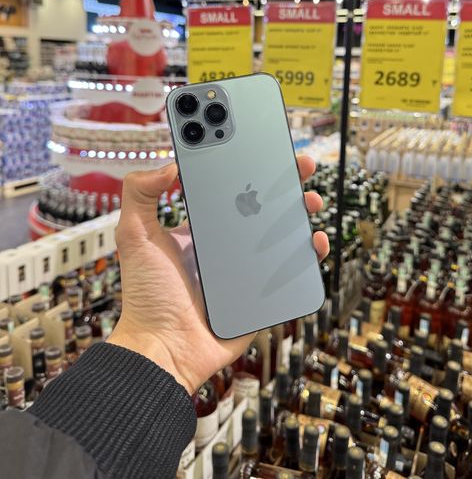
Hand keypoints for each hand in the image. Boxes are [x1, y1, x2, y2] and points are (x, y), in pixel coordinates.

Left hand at [107, 157, 328, 393]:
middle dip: (285, 184)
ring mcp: (248, 268)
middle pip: (264, 207)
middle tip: (300, 165)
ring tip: (311, 201)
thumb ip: (140, 195)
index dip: (248, 166)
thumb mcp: (135, 236)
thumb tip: (169, 164)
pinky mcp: (264, 294)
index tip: (261, 145)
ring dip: (301, 214)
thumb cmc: (147, 295)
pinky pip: (292, 271)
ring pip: (283, 235)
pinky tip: (315, 241)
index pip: (230, 188)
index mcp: (203, 227)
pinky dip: (309, 255)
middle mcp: (228, 244)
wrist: (165, 349)